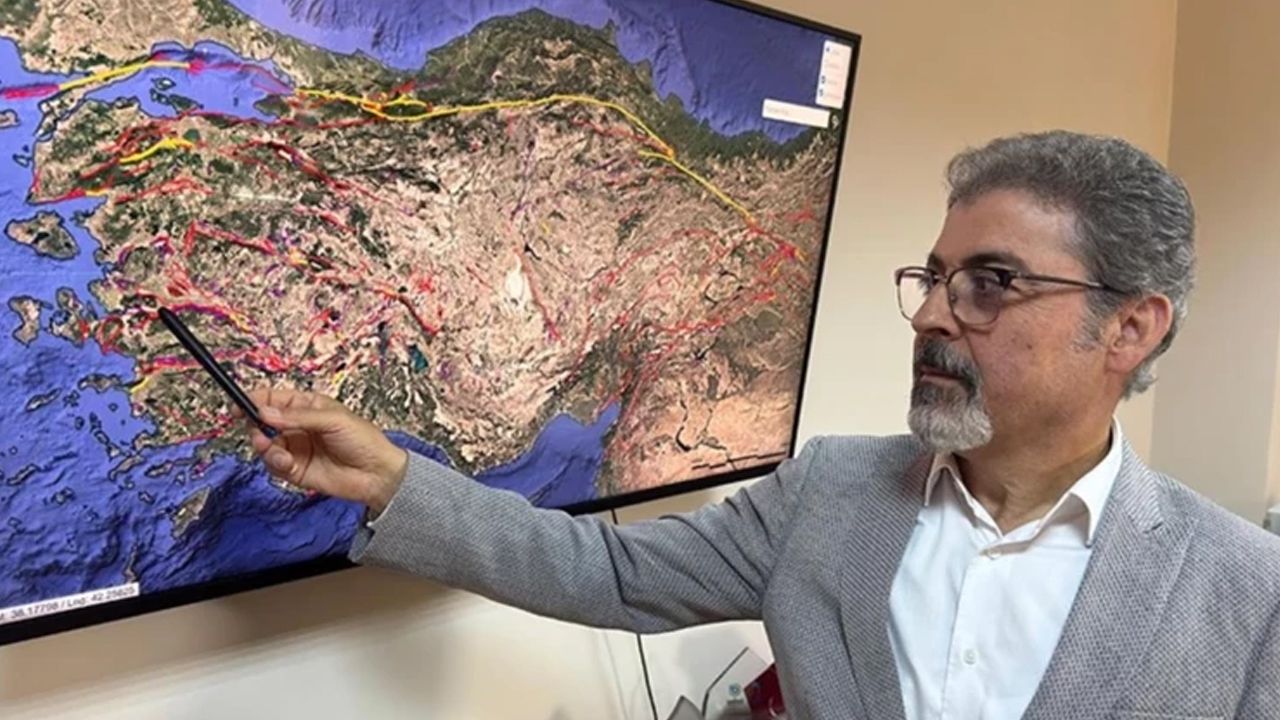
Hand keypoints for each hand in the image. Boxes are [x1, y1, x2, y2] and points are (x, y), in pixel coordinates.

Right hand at [242, 388, 407, 514]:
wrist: (377, 474)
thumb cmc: (364, 440)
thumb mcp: (332, 419)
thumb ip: (297, 417)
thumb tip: (264, 412)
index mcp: (307, 407)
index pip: (273, 399)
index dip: (254, 401)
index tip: (239, 405)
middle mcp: (298, 427)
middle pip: (263, 423)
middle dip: (257, 427)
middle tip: (260, 431)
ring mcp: (295, 448)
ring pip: (265, 445)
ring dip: (265, 447)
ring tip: (277, 450)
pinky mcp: (295, 470)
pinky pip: (274, 465)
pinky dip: (275, 463)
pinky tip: (286, 462)